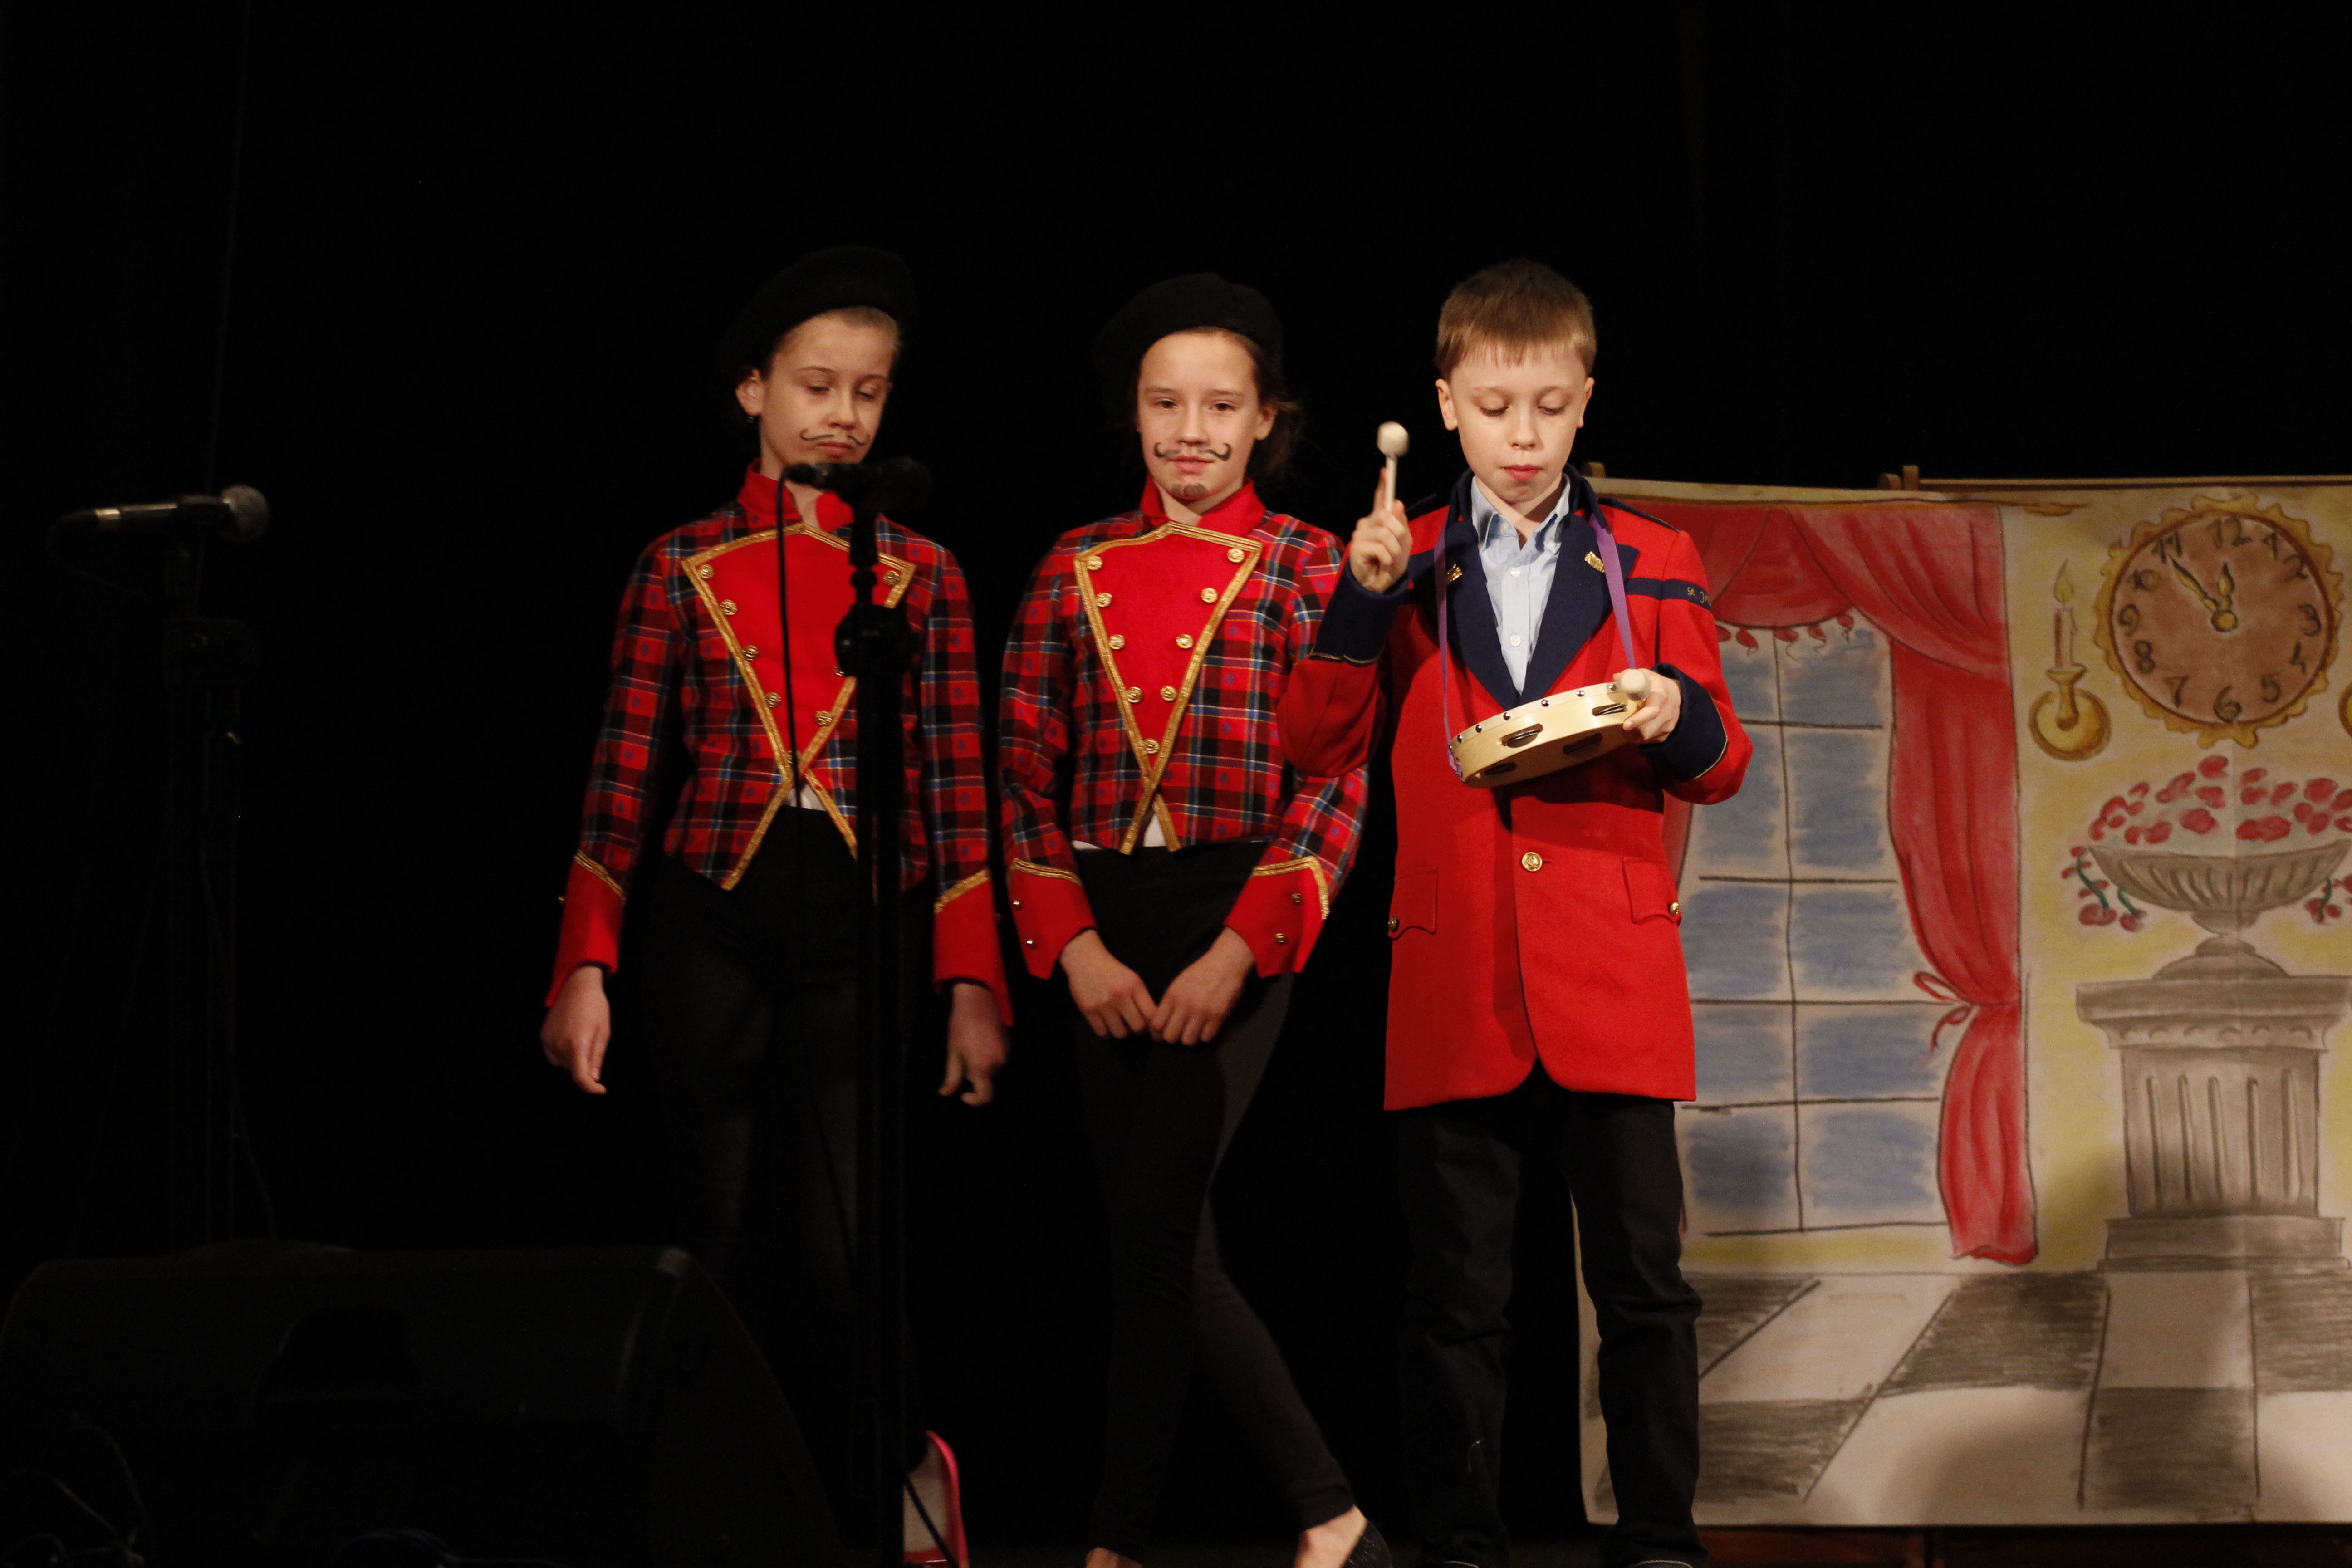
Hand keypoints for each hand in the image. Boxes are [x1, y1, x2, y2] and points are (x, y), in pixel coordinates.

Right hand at [541, 964, 610, 1094]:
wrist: (577, 987)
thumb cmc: (595, 1008)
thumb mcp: (603, 1033)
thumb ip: (597, 1058)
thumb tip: (593, 1079)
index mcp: (577, 1045)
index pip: (581, 1078)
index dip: (591, 1088)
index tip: (600, 1090)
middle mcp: (559, 1046)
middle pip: (573, 1070)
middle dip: (585, 1066)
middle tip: (592, 1044)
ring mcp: (548, 1042)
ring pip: (564, 1064)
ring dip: (574, 1059)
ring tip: (581, 1037)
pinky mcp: (543, 1037)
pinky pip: (554, 1055)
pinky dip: (563, 1052)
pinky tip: (571, 1036)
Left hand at [940, 981, 1006, 1104]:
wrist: (978, 1000)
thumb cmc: (961, 1026)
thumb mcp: (952, 1052)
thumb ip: (951, 1077)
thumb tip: (945, 1095)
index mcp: (983, 1067)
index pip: (985, 1097)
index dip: (974, 1101)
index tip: (963, 1094)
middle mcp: (998, 1063)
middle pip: (987, 1081)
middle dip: (974, 1076)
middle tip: (962, 1058)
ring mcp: (1006, 1053)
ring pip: (992, 1070)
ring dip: (981, 1066)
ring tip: (971, 1047)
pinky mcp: (1009, 1044)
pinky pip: (999, 1059)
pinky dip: (989, 1057)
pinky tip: (980, 1041)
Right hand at [1060, 929, 1155, 1038]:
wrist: (1085, 960)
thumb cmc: (1112, 971)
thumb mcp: (1132, 979)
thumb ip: (1142, 998)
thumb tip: (1151, 1022)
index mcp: (1134, 986)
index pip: (1151, 1015)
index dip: (1152, 1024)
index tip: (1148, 1025)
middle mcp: (1120, 996)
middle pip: (1137, 1027)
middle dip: (1137, 1030)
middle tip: (1133, 1026)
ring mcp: (1103, 1004)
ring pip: (1120, 1033)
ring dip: (1121, 1031)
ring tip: (1119, 1025)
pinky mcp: (1088, 1010)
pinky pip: (1102, 1032)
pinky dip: (1106, 1031)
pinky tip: (1106, 1024)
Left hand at [1148, 928, 1254, 1045]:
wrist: (1227, 962)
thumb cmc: (1202, 971)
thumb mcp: (1179, 983)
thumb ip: (1170, 1003)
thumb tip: (1161, 1024)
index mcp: (1172, 995)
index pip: (1156, 1025)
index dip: (1158, 1033)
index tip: (1164, 1033)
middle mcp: (1184, 1005)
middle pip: (1170, 1037)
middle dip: (1174, 1038)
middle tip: (1180, 1033)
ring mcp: (1202, 1011)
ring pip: (1188, 1041)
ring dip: (1191, 1037)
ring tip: (1195, 1030)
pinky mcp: (1218, 1016)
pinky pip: (1206, 1038)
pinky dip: (1206, 1035)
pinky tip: (1208, 1027)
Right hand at [1348, 477, 1412, 592]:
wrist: (1380, 582)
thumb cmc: (1392, 561)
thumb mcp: (1403, 542)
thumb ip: (1401, 523)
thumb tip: (1396, 503)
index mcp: (1379, 519)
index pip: (1380, 499)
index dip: (1383, 485)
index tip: (1386, 471)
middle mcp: (1367, 522)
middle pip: (1386, 515)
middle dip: (1398, 532)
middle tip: (1398, 546)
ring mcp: (1360, 533)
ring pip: (1385, 533)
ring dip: (1394, 549)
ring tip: (1391, 558)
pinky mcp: (1357, 546)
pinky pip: (1380, 547)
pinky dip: (1388, 558)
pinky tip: (1383, 563)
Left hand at [1621, 669, 1682, 742]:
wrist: (1678, 696)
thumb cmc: (1657, 685)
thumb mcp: (1646, 676)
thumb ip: (1631, 675)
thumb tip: (1616, 677)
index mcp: (1661, 696)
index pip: (1652, 711)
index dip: (1638, 719)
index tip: (1625, 725)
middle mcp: (1667, 713)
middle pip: (1647, 729)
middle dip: (1631, 730)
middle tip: (1617, 727)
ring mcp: (1668, 726)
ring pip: (1647, 736)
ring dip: (1632, 734)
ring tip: (1623, 728)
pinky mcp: (1666, 735)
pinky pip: (1649, 740)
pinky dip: (1638, 737)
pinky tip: (1633, 730)